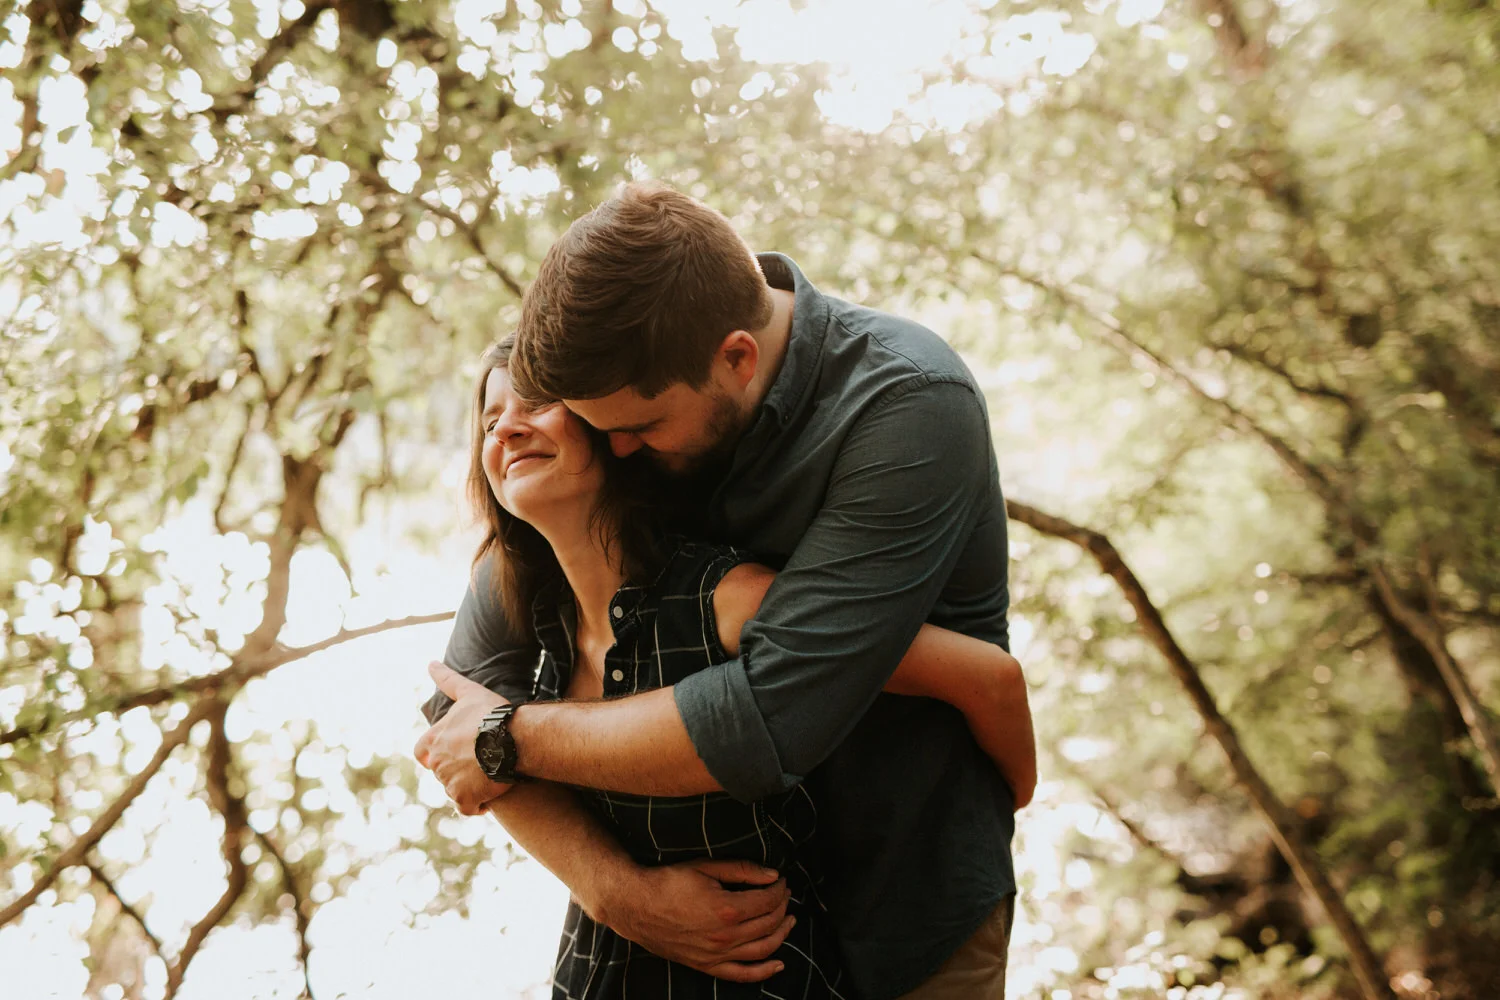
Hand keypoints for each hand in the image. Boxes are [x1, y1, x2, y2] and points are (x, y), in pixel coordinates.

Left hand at [414, 661, 512, 814]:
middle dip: (459, 769)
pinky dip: (477, 804)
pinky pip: (468, 807)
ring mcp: (449, 783)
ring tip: (491, 775)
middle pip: (443, 771)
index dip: (436, 754)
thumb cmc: (492, 714)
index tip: (456, 751)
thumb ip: (447, 680)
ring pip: (456, 789)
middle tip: (482, 762)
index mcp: (433, 740)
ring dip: (469, 786)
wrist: (513, 739)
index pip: (423, 753)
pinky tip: (491, 796)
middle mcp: (437, 763)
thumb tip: (430, 663)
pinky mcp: (465, 799)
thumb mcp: (469, 693)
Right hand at [601, 859, 794, 981]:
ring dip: (781, 934)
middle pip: (769, 923)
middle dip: (782, 907)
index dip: (779, 889)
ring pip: (763, 949)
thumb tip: (773, 875)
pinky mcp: (706, 966)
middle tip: (784, 895)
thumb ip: (743, 870)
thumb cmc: (670, 882)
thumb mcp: (707, 867)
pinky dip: (764, 972)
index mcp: (727, 909)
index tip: (781, 881)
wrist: (637, 905)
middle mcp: (725, 936)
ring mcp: (716, 955)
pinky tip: (778, 964)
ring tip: (789, 921)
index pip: (767, 900)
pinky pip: (742, 974)